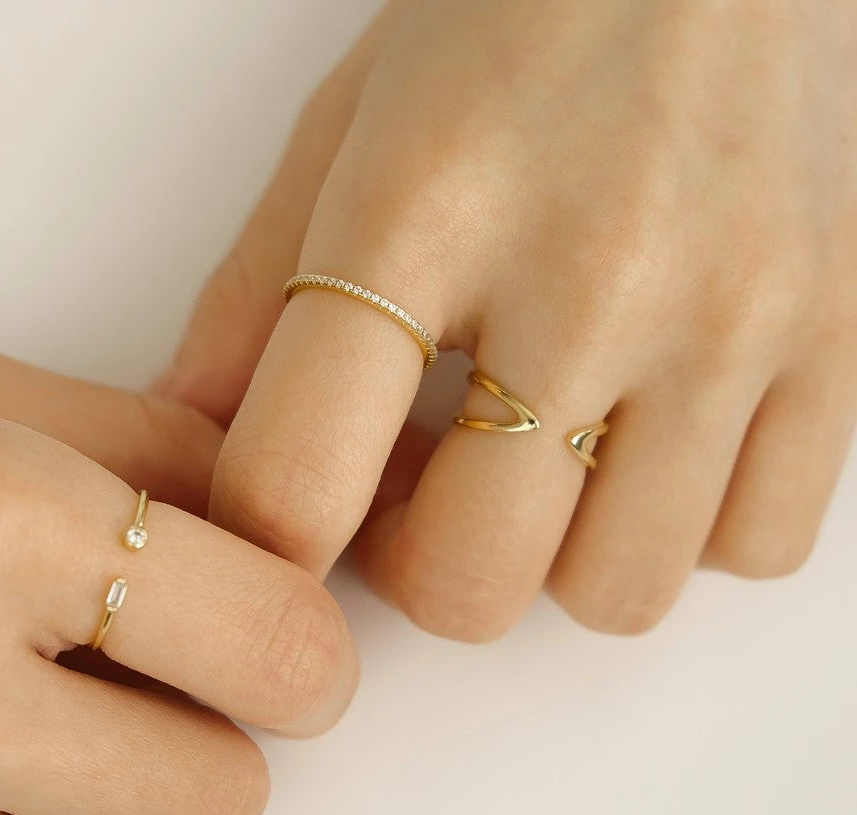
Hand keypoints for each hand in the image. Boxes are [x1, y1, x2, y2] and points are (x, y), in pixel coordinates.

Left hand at [157, 0, 856, 639]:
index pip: (297, 480)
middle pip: (469, 583)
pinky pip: (758, 545)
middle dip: (425, 572)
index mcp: (422, 209)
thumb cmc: (520, 14)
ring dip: (558, 560)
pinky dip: (689, 529)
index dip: (270, 551)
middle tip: (427, 492)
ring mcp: (732, 315)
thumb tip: (187, 431)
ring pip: (618, 593)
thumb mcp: (346, 128)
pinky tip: (656, 445)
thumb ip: (252, 296)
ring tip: (549, 465)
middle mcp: (589, 275)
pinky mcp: (840, 338)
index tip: (291, 531)